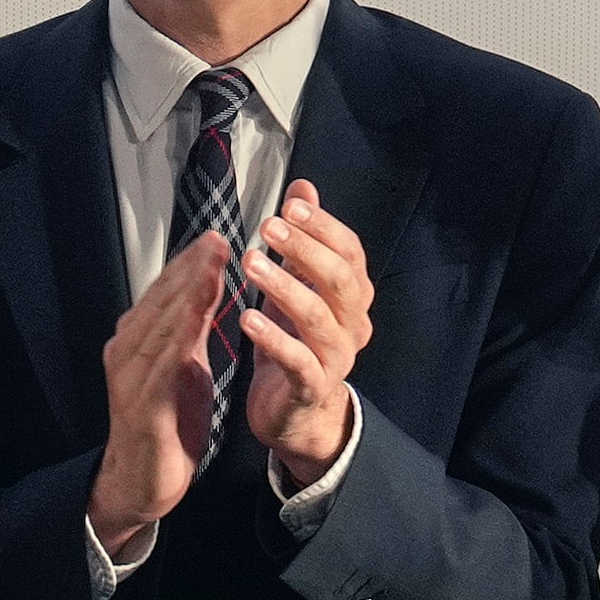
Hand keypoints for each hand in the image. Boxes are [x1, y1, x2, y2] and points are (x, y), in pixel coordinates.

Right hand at [89, 230, 234, 556]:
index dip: (189, 265)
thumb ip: (191, 331)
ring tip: (211, 268)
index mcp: (136, 342)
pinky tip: (197, 318)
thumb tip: (207, 291)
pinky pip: (162, 367)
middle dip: (190, 270)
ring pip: (160, 327)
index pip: (164, 294)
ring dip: (186, 294)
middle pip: (161, 303)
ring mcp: (131, 379)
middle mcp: (127, 353)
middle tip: (216, 240)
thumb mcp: (184, 369)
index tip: (215, 239)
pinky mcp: (143, 408)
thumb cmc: (165, 426)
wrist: (141, 483)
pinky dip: (179, 339)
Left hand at [237, 183, 374, 492]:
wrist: (296, 412)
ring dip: (284, 287)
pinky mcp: (311, 387)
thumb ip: (305, 239)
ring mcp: (336, 358)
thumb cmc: (295, 340)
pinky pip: (298, 361)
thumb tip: (304, 186)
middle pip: (339, 280)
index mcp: (353, 296)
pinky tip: (246, 318)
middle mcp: (353, 325)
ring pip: (318, 318)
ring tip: (251, 262)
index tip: (292, 202)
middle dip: (305, 249)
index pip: (350, 252)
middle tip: (269, 226)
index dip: (324, 226)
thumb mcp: (300, 285)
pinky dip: (274, 339)